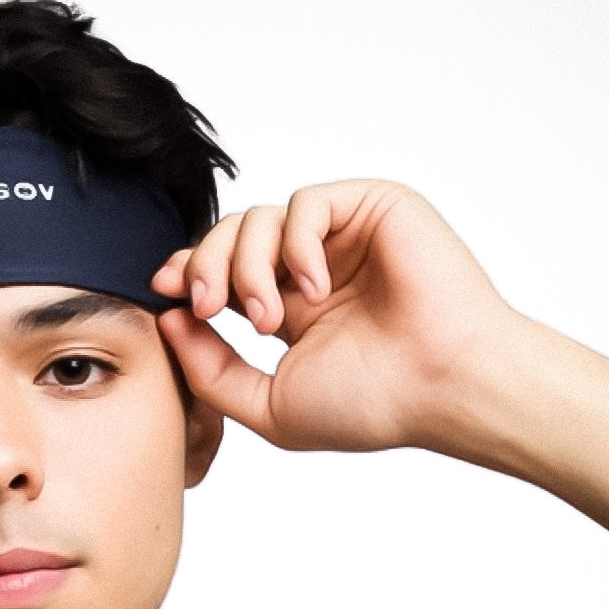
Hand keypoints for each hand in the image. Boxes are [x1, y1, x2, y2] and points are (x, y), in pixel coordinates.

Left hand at [151, 180, 525, 452]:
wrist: (443, 388)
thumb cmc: (373, 405)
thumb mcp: (269, 405)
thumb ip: (210, 372)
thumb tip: (167, 322)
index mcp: (290, 309)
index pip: (222, 271)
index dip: (186, 272)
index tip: (164, 292)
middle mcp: (313, 268)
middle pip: (229, 237)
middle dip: (204, 267)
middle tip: (210, 308)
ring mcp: (342, 237)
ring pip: (259, 218)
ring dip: (247, 266)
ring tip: (269, 318)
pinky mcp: (372, 207)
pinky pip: (306, 203)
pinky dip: (296, 245)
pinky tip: (314, 290)